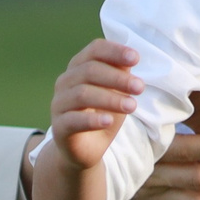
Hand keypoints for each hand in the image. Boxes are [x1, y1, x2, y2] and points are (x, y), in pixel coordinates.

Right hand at [51, 39, 142, 167]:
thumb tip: (129, 61)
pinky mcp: (59, 127)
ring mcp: (59, 104)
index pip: (94, 50)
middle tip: (140, 87)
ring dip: (110, 98)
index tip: (136, 59)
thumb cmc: (102, 113)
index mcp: (79, 67)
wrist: (85, 149)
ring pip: (82, 94)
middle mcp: (65, 82)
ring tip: (132, 106)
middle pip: (89, 71)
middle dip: (117, 78)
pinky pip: (73, 120)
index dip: (114, 51)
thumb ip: (121, 75)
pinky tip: (109, 121)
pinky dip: (92, 119)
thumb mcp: (117, 92)